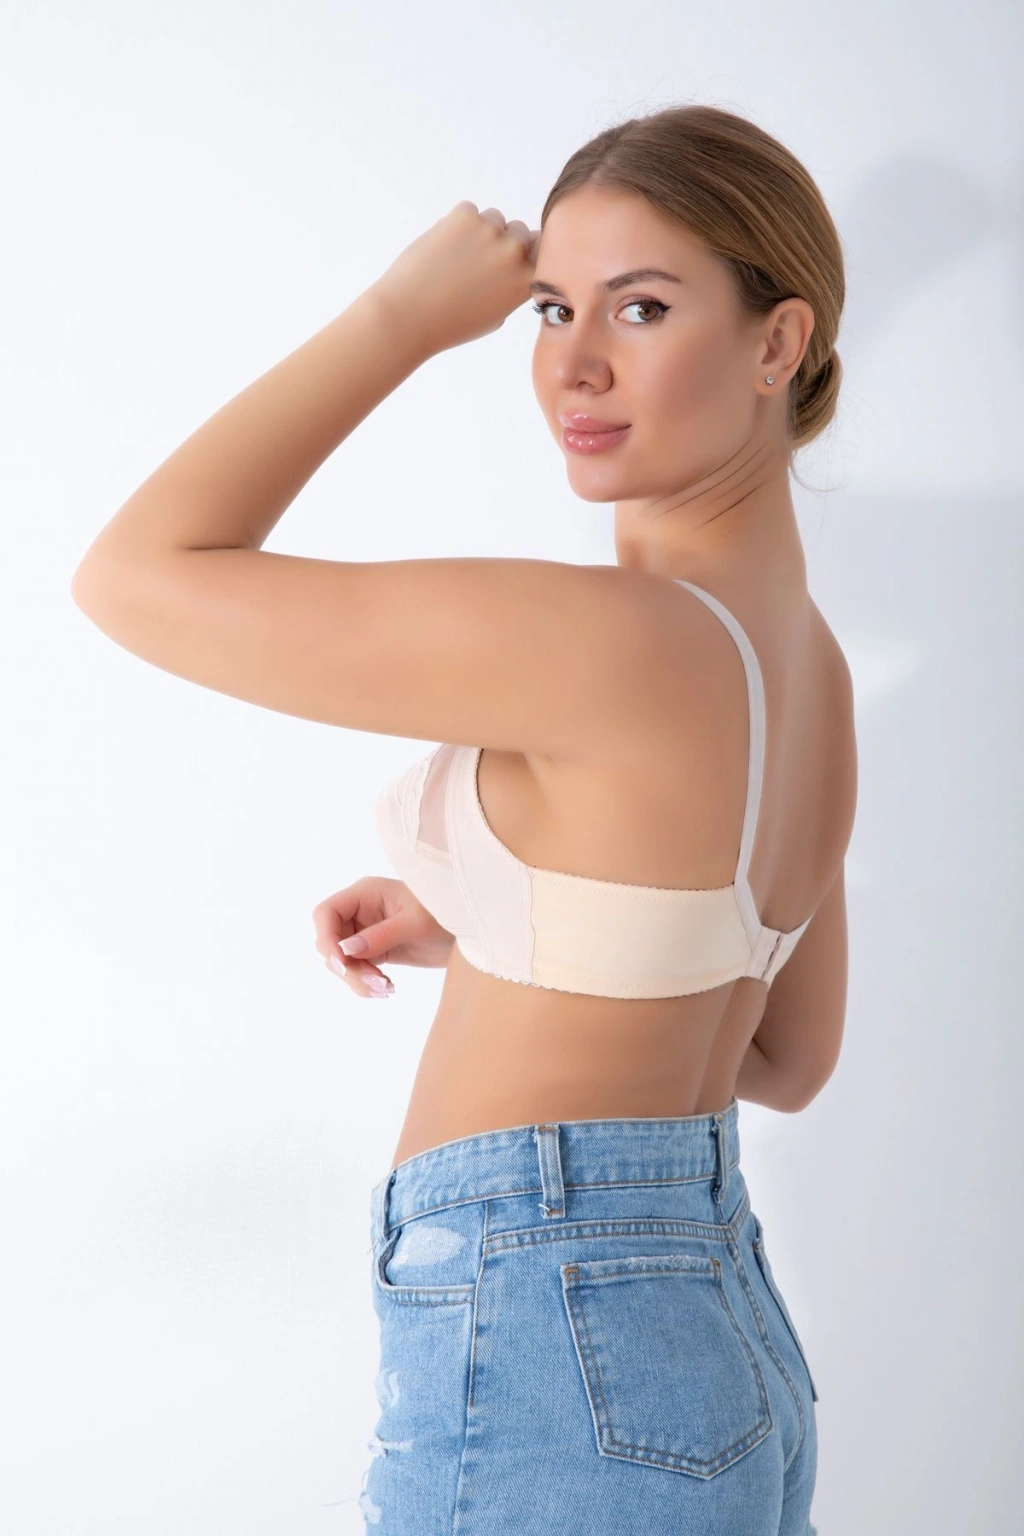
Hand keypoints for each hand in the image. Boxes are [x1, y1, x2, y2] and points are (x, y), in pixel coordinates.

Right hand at [312, 875, 454, 998]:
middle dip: (346, 966)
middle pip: (330, 941)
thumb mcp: (416, 924)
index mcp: (366, 893)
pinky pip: (357, 971)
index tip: (342, 963)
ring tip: (385, 988)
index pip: (326, 913)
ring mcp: (366, 932)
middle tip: (374, 981)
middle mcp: (360, 911)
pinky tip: (387, 989)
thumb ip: (381, 935)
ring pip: (341, 961)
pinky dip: (366, 984)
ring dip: (357, 980)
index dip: (326, 938)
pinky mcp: (376, 951)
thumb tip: (346, 951)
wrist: (470, 931)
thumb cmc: (448, 913)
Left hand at [368, 200, 539, 355]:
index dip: (527, 255)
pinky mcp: (465, 214)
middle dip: (504, 243)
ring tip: (457, 259)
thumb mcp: (496, 315)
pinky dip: (458, 225)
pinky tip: (443, 250)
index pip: (543, 251)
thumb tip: (515, 263)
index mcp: (528, 279)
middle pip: (520, 231)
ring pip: (494, 219)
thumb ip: (512, 286)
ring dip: (481, 232)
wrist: (410, 315)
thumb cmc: (450, 323)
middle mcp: (515, 251)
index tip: (512, 263)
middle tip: (477, 264)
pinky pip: (469, 211)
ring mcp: (491, 230)